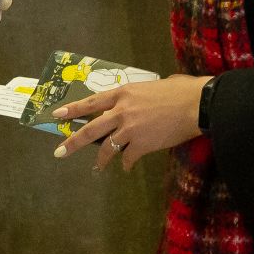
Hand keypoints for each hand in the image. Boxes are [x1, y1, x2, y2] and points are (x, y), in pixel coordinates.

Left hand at [51, 74, 208, 171]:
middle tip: (59, 152)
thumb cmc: (181, 91)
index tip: (58, 115)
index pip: (91, 102)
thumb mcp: (154, 85)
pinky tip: (126, 168)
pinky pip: (127, 157)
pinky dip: (126, 164)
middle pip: (90, 129)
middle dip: (73, 142)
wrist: (196, 105)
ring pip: (107, 148)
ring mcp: (130, 129)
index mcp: (123, 93)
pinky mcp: (142, 145)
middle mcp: (121, 111)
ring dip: (101, 160)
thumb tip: (145, 97)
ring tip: (97, 168)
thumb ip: (142, 94)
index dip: (73, 109)